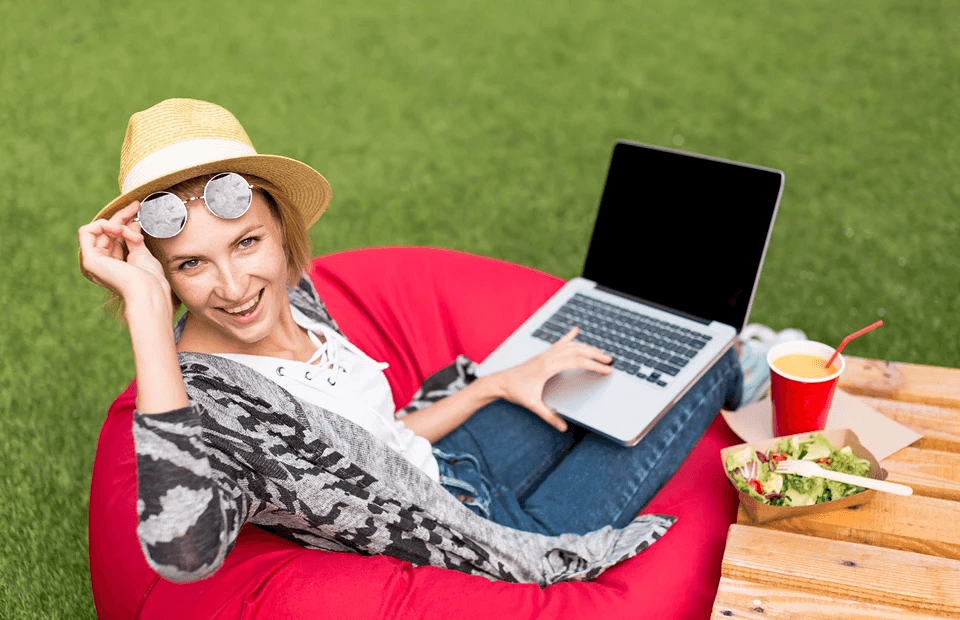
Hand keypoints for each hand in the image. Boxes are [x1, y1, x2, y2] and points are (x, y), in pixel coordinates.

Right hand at [78, 201, 172, 317]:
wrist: (149, 290)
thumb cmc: (150, 278)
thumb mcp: (141, 253)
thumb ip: (132, 238)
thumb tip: (131, 222)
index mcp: (111, 264)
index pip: (113, 236)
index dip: (123, 220)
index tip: (137, 208)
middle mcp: (100, 263)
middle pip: (105, 231)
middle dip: (122, 216)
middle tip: (136, 206)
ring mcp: (93, 262)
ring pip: (99, 229)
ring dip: (119, 226)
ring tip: (135, 236)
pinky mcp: (89, 259)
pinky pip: (87, 231)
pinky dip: (104, 226)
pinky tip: (119, 231)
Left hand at [492, 327, 612, 431]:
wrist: (501, 382)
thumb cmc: (516, 392)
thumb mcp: (533, 405)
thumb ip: (548, 416)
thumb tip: (563, 427)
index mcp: (548, 367)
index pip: (577, 363)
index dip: (594, 365)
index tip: (607, 370)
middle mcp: (548, 357)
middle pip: (577, 351)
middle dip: (595, 355)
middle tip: (610, 360)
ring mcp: (545, 354)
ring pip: (570, 346)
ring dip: (586, 347)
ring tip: (600, 353)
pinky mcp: (543, 354)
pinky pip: (558, 343)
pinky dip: (568, 336)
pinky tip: (575, 330)